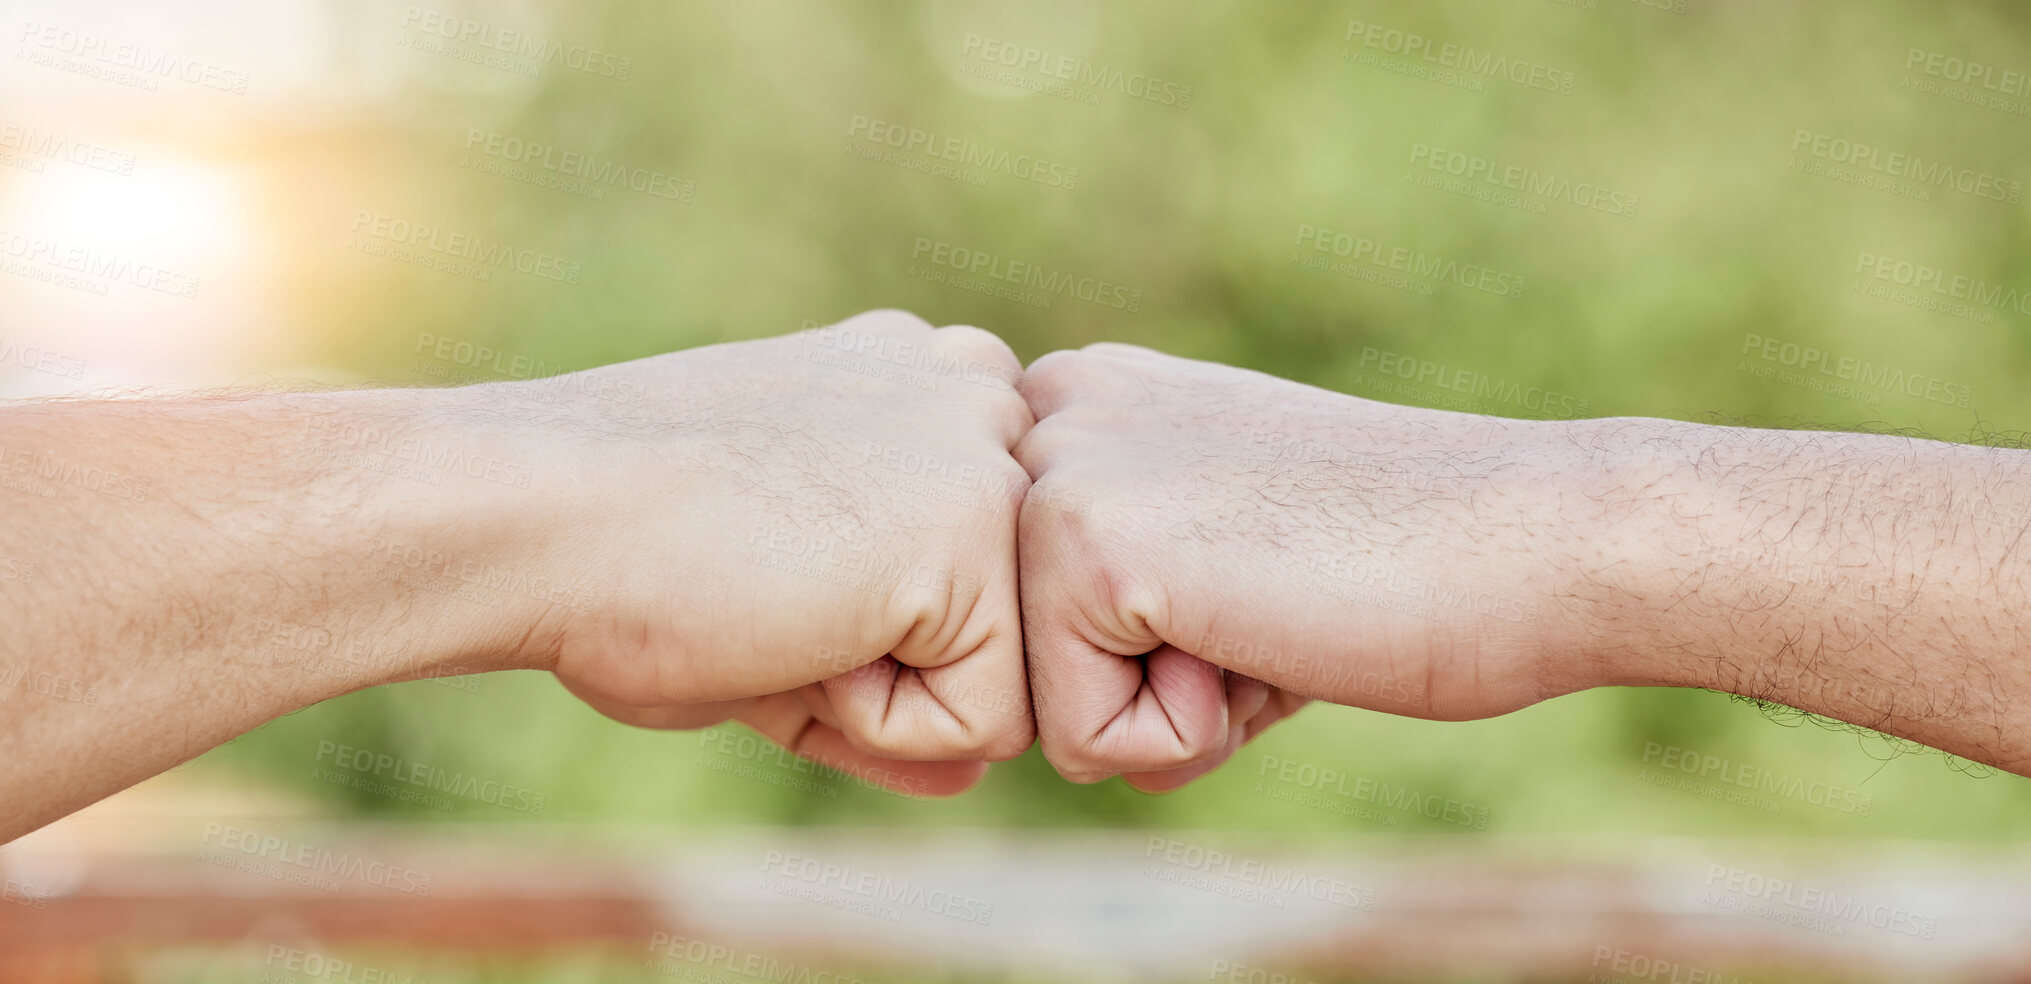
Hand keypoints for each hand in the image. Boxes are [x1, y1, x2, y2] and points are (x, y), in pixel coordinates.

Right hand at [482, 311, 1036, 794]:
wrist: (531, 517)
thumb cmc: (621, 561)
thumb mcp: (782, 604)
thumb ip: (891, 674)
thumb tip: (974, 773)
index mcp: (925, 380)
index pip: (973, 573)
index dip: (867, 624)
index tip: (760, 563)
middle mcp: (975, 391)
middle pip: (1000, 624)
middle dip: (888, 662)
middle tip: (762, 592)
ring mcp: (988, 452)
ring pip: (1004, 679)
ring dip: (882, 694)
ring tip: (777, 607)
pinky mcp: (980, 526)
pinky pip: (985, 725)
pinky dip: (876, 724)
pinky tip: (791, 630)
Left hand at [1014, 344, 1599, 789]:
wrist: (1534, 542)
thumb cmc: (1399, 565)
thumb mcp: (1221, 539)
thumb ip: (1113, 577)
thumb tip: (1009, 689)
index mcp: (1075, 398)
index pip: (1026, 613)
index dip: (1152, 650)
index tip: (1264, 573)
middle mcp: (1043, 411)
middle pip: (1021, 661)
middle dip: (1149, 685)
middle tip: (1275, 601)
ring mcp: (1052, 468)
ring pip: (1041, 712)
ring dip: (1172, 713)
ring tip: (1273, 614)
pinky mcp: (1079, 542)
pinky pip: (1082, 745)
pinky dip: (1191, 738)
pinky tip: (1273, 637)